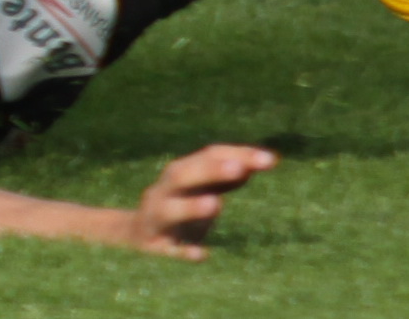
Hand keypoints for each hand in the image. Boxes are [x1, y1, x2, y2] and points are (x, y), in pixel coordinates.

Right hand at [120, 145, 273, 259]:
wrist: (138, 232)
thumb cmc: (181, 204)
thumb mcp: (202, 186)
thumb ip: (229, 175)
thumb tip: (264, 160)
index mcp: (180, 172)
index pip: (208, 155)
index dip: (238, 155)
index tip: (270, 160)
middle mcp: (165, 190)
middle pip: (183, 175)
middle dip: (210, 171)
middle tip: (239, 169)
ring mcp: (157, 217)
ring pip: (169, 210)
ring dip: (191, 207)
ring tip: (215, 204)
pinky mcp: (156, 245)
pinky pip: (170, 249)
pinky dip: (184, 251)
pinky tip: (202, 254)